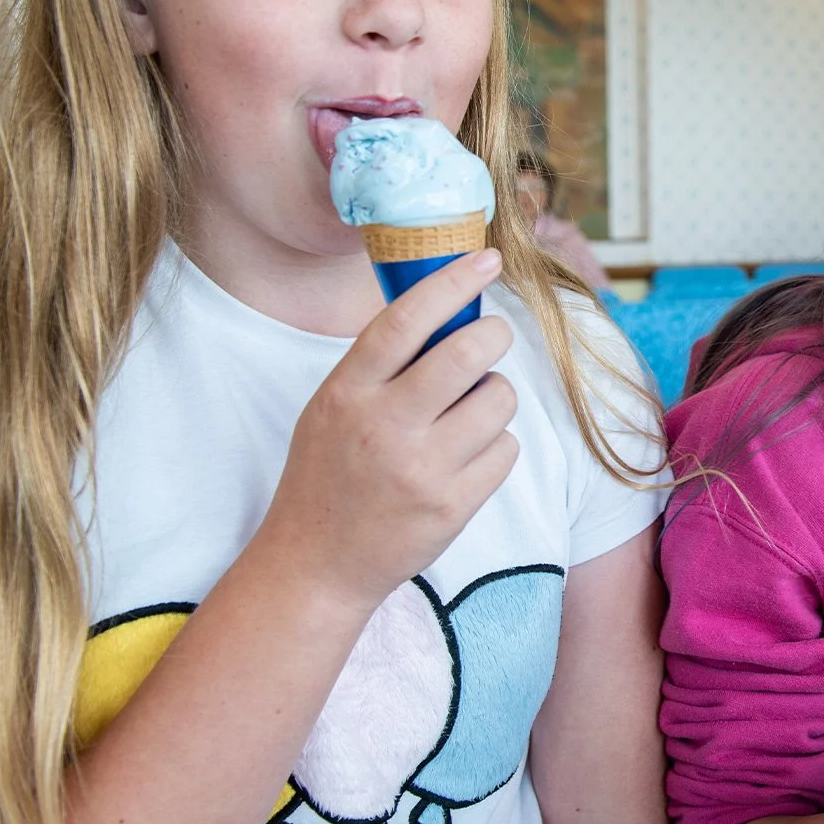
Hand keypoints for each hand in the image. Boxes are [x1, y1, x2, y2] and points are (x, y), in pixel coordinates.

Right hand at [257, 249, 521, 612]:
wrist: (317, 563)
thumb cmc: (330, 473)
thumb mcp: (334, 407)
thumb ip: (381, 365)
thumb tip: (449, 307)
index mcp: (347, 393)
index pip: (404, 321)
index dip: (450, 283)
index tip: (484, 259)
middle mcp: (384, 427)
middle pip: (467, 353)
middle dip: (494, 335)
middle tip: (492, 338)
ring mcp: (421, 470)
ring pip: (499, 399)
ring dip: (495, 396)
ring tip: (469, 414)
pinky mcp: (453, 506)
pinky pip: (506, 450)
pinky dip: (496, 447)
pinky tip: (466, 459)